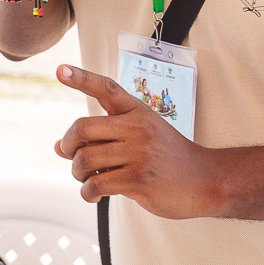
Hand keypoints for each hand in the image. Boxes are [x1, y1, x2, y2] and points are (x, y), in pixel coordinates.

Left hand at [53, 65, 221, 219]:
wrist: (205, 180)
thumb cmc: (167, 158)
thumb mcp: (139, 138)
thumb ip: (102, 138)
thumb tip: (58, 146)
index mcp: (137, 112)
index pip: (106, 88)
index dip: (81, 78)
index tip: (60, 69)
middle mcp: (137, 128)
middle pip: (82, 127)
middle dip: (68, 145)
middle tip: (71, 155)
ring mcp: (139, 153)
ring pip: (84, 159)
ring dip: (77, 173)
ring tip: (87, 178)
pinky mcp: (139, 179)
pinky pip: (96, 184)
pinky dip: (88, 193)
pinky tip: (94, 195)